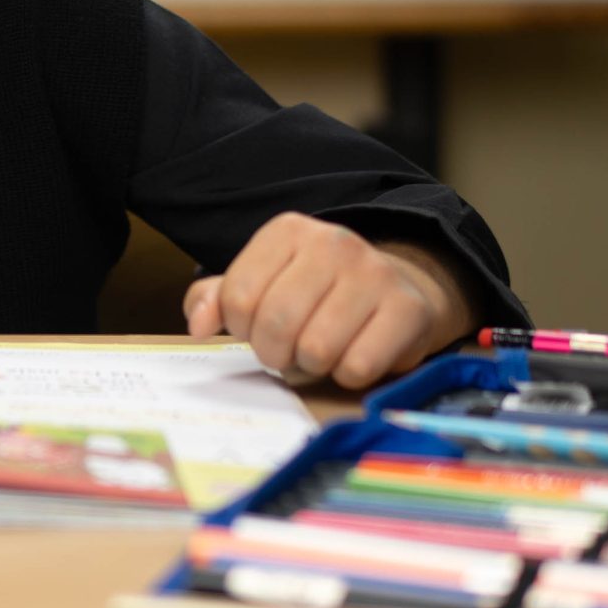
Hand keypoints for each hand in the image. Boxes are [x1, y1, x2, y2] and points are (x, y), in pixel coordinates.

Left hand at [183, 213, 470, 388]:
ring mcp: (375, 273)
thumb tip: (198, 328)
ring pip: (316, 350)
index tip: (258, 327)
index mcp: (288, 231)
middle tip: (288, 350)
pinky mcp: (408, 309)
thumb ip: (216, 300)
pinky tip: (356, 354)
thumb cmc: (316, 293)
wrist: (397, 289)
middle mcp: (333, 242)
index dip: (242, 328)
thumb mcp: (262, 284)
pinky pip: (358, 367)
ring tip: (323, 350)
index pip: (237, 297)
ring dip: (313, 366)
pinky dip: (349, 375)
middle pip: (275, 325)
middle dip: (275, 353)